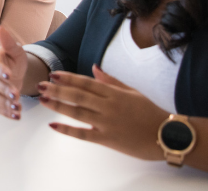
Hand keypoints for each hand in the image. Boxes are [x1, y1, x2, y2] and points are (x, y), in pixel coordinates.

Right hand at [0, 27, 27, 119]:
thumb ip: (8, 42)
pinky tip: (16, 116)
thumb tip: (1, 28)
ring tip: (17, 107)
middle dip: (4, 90)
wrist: (15, 71)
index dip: (0, 71)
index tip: (9, 75)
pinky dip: (7, 112)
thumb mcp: (15, 50)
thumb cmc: (13, 59)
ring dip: (5, 104)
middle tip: (15, 94)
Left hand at [39, 64, 167, 159]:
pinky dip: (67, 130)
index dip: (69, 78)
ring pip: (78, 112)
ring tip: (43, 100)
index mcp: (114, 93)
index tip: (54, 74)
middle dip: (58, 90)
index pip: (87, 83)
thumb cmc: (150, 112)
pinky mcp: (107, 139)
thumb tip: (94, 69)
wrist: (166, 135)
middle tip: (41, 85)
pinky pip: (83, 134)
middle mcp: (108, 106)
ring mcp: (107, 123)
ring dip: (58, 106)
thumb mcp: (132, 92)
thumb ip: (111, 81)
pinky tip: (54, 125)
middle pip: (78, 96)